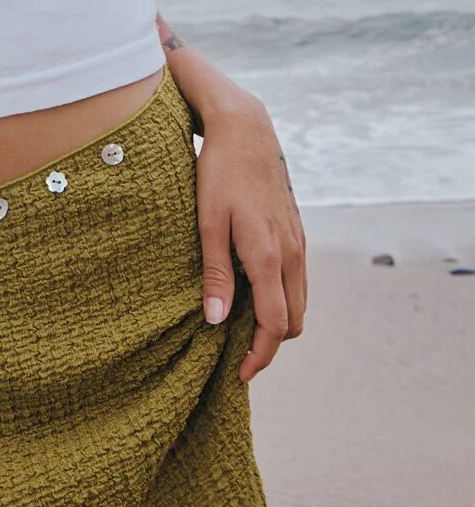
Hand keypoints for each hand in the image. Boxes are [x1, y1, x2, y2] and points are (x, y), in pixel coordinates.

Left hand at [193, 90, 307, 382]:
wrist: (246, 131)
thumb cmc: (219, 174)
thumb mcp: (207, 223)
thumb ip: (215, 274)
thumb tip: (216, 321)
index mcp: (268, 256)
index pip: (274, 325)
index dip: (259, 356)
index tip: (240, 375)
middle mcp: (291, 254)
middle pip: (293, 320)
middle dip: (269, 345)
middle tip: (236, 356)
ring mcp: (298, 243)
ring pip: (298, 301)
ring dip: (277, 322)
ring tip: (242, 330)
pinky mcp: (296, 233)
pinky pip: (296, 280)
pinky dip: (281, 298)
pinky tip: (252, 295)